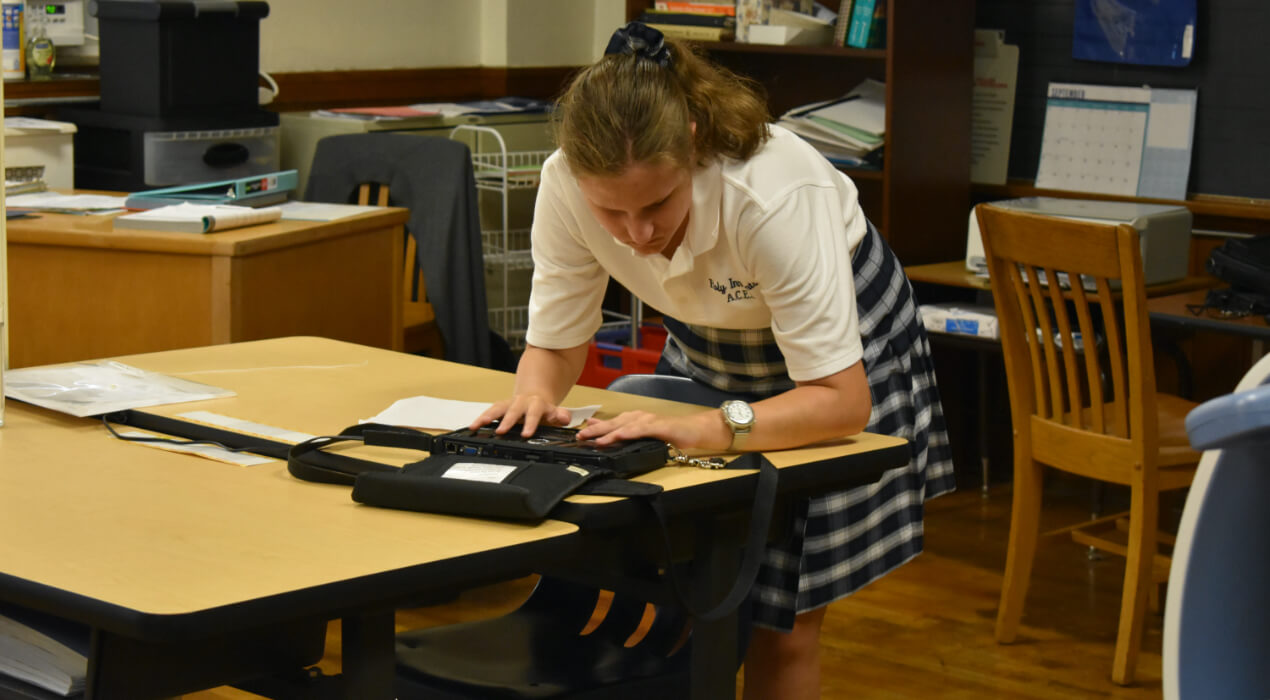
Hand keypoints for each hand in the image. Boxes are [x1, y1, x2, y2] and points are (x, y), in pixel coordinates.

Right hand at [470, 394, 571, 436]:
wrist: (535, 397)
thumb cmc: (543, 410)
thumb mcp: (555, 413)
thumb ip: (561, 416)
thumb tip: (565, 418)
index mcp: (536, 404)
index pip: (534, 413)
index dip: (530, 423)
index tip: (526, 434)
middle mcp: (521, 402)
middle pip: (513, 410)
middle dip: (506, 420)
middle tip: (500, 431)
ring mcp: (509, 404)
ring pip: (497, 408)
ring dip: (487, 417)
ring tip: (477, 426)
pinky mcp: (500, 407)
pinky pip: (489, 411)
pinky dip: (480, 418)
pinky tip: (472, 426)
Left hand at [576, 409, 729, 449]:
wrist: (696, 431)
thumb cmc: (672, 435)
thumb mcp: (647, 438)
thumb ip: (631, 438)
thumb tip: (613, 442)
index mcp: (636, 419)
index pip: (612, 423)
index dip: (595, 427)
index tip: (580, 431)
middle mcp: (640, 417)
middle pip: (613, 423)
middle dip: (595, 430)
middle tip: (579, 436)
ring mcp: (648, 421)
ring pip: (623, 425)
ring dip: (607, 431)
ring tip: (592, 438)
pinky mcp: (658, 426)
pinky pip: (639, 430)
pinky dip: (626, 433)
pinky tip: (617, 436)